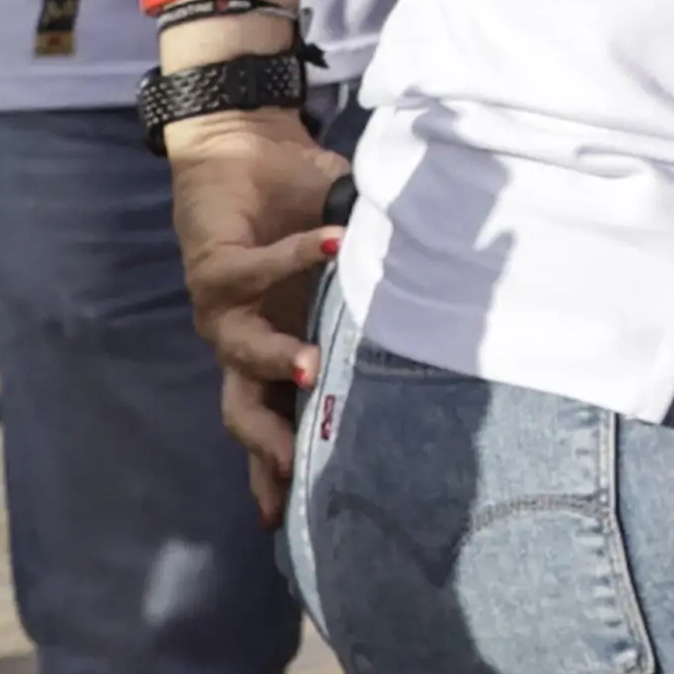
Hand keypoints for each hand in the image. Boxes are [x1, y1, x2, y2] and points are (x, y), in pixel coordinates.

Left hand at [163, 109, 351, 515]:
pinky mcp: (212, 265)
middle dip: (269, 445)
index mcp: (276, 348)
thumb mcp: (348, 257)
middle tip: (300, 467)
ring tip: (312, 366)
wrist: (242, 150)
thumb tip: (461, 290)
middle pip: (244, 413)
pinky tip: (330, 242)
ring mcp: (224, 308)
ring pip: (241, 353)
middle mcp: (244, 340)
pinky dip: (293, 257)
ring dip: (278, 361)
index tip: (289, 523)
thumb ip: (382, 279)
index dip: (278, 474)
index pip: (276, 421)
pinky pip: (252, 271)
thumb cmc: (302, 206)